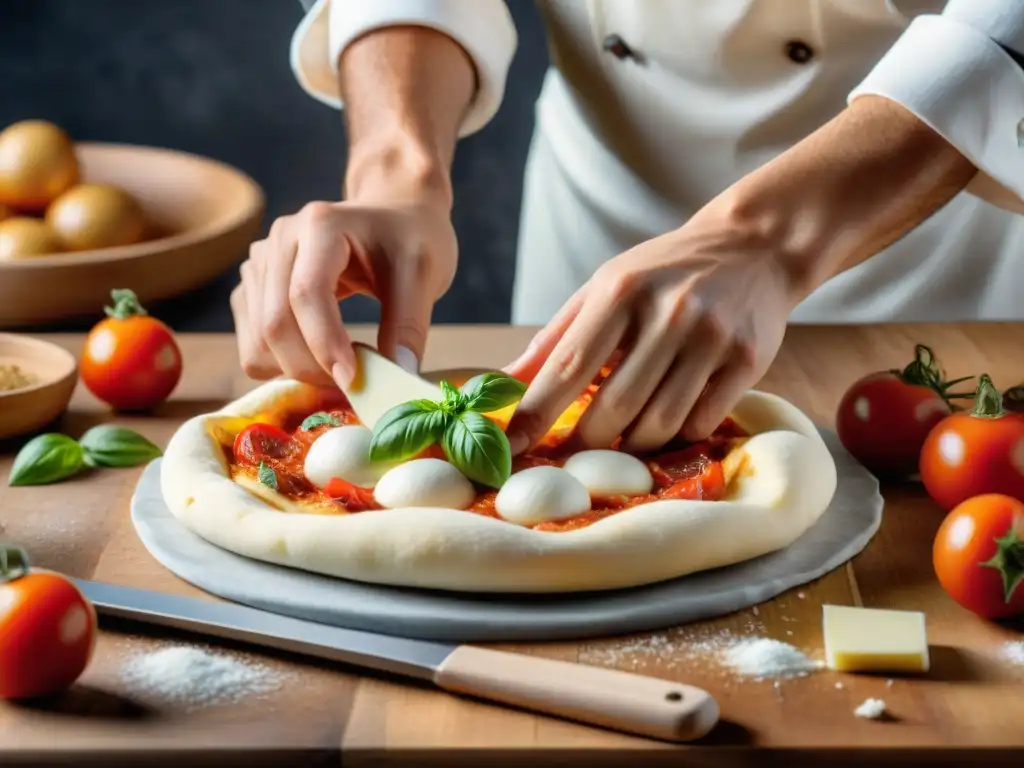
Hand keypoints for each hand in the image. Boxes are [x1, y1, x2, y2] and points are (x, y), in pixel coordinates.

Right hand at [231, 196, 456, 386]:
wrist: (395, 218)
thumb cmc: (411, 241)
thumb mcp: (423, 274)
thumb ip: (409, 324)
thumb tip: (397, 374)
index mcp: (320, 225)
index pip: (306, 294)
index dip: (325, 344)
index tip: (353, 380)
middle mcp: (280, 240)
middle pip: (275, 324)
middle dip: (312, 367)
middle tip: (355, 383)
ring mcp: (260, 264)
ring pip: (258, 342)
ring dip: (296, 370)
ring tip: (342, 366)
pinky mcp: (254, 289)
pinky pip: (253, 345)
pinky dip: (283, 365)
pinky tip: (320, 355)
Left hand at [503, 209, 802, 454]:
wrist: (753, 247)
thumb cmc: (663, 273)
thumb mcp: (604, 288)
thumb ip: (555, 338)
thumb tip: (501, 381)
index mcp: (621, 291)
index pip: (568, 366)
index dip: (535, 413)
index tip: (509, 446)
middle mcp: (668, 312)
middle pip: (614, 407)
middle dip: (585, 442)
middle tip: (571, 455)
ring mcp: (712, 338)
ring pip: (659, 423)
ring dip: (632, 445)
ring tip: (620, 441)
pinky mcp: (748, 360)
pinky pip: (701, 423)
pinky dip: (676, 435)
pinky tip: (666, 422)